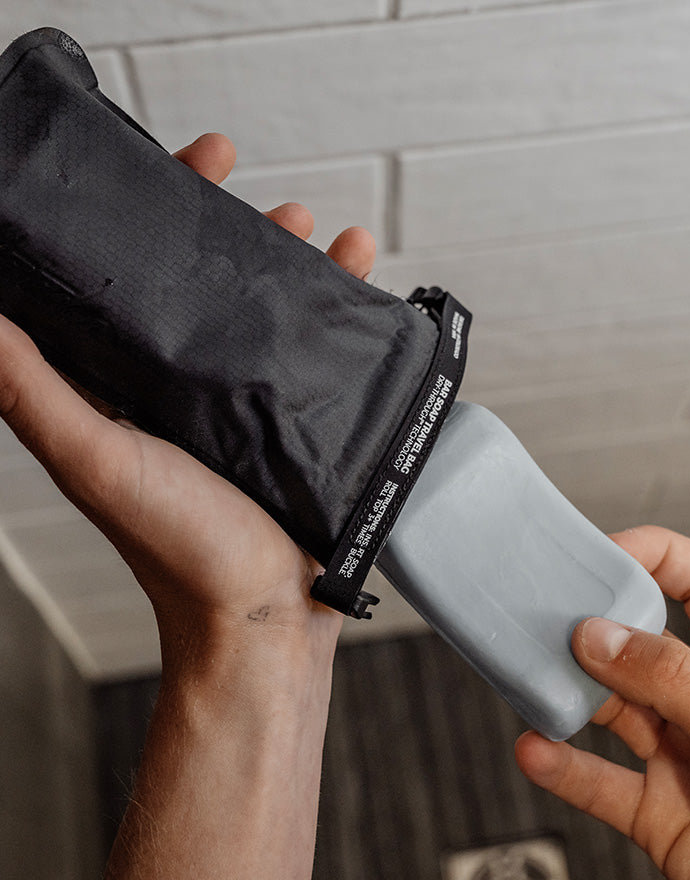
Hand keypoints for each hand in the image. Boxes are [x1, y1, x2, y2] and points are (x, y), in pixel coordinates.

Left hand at [0, 133, 375, 676]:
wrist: (262, 616)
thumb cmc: (177, 549)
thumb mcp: (94, 459)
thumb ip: (31, 388)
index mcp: (131, 383)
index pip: (136, 277)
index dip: (157, 214)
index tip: (190, 163)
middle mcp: (187, 387)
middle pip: (213, 286)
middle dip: (239, 232)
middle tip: (267, 197)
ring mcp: (249, 407)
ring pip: (274, 314)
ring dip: (299, 264)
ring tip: (325, 232)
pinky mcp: (300, 429)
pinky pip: (326, 356)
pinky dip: (347, 315)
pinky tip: (367, 284)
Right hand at [516, 526, 689, 879]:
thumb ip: (670, 680)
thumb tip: (600, 636)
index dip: (657, 556)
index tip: (604, 553)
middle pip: (643, 643)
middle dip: (597, 628)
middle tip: (549, 618)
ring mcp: (683, 759)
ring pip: (612, 710)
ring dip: (572, 694)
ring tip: (532, 679)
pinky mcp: (659, 812)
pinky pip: (598, 779)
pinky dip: (564, 765)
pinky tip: (536, 750)